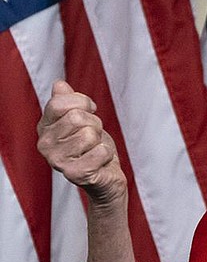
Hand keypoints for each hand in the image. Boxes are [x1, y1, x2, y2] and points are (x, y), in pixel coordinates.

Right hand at [37, 80, 126, 204]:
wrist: (105, 176)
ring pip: (90, 134)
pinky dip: (107, 154)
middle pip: (77, 117)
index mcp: (44, 127)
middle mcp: (45, 145)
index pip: (61, 102)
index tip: (89, 111)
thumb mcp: (81, 119)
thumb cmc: (93, 146)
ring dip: (100, 140)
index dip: (83, 103)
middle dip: (95, 124)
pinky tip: (100, 162)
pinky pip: (101, 151)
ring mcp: (58, 161)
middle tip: (93, 137)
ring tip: (95, 150)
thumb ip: (68, 101)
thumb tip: (59, 85)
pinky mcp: (76, 174)